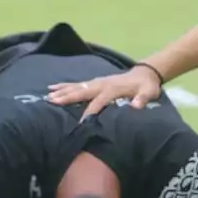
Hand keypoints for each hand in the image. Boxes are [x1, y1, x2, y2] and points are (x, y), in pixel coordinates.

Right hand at [46, 66, 162, 118]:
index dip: (91, 112)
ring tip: (48, 95)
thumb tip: (136, 106)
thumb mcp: (149, 92)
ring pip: (77, 86)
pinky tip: (53, 87)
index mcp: (112, 89)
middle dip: (68, 97)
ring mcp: (97, 82)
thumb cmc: (146, 86)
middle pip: (82, 91)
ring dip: (62, 91)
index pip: (99, 102)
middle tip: (52, 101)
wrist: (144, 74)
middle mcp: (101, 84)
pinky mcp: (94, 82)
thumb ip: (143, 99)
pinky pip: (77, 84)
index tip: (83, 123)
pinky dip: (64, 85)